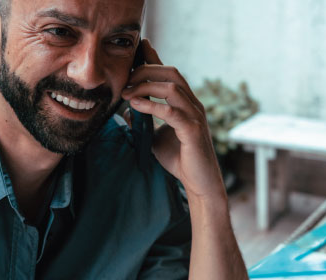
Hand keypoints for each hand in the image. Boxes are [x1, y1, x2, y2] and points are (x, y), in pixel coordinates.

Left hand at [121, 40, 225, 200]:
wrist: (199, 183)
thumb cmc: (180, 160)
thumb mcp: (155, 137)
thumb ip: (145, 122)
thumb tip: (126, 110)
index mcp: (186, 103)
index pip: (170, 74)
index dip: (154, 59)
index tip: (138, 49)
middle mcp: (193, 105)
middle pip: (171, 73)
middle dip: (146, 70)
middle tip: (125, 78)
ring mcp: (195, 116)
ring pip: (172, 87)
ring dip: (146, 86)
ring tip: (127, 93)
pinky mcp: (193, 131)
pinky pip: (171, 111)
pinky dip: (151, 105)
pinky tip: (135, 106)